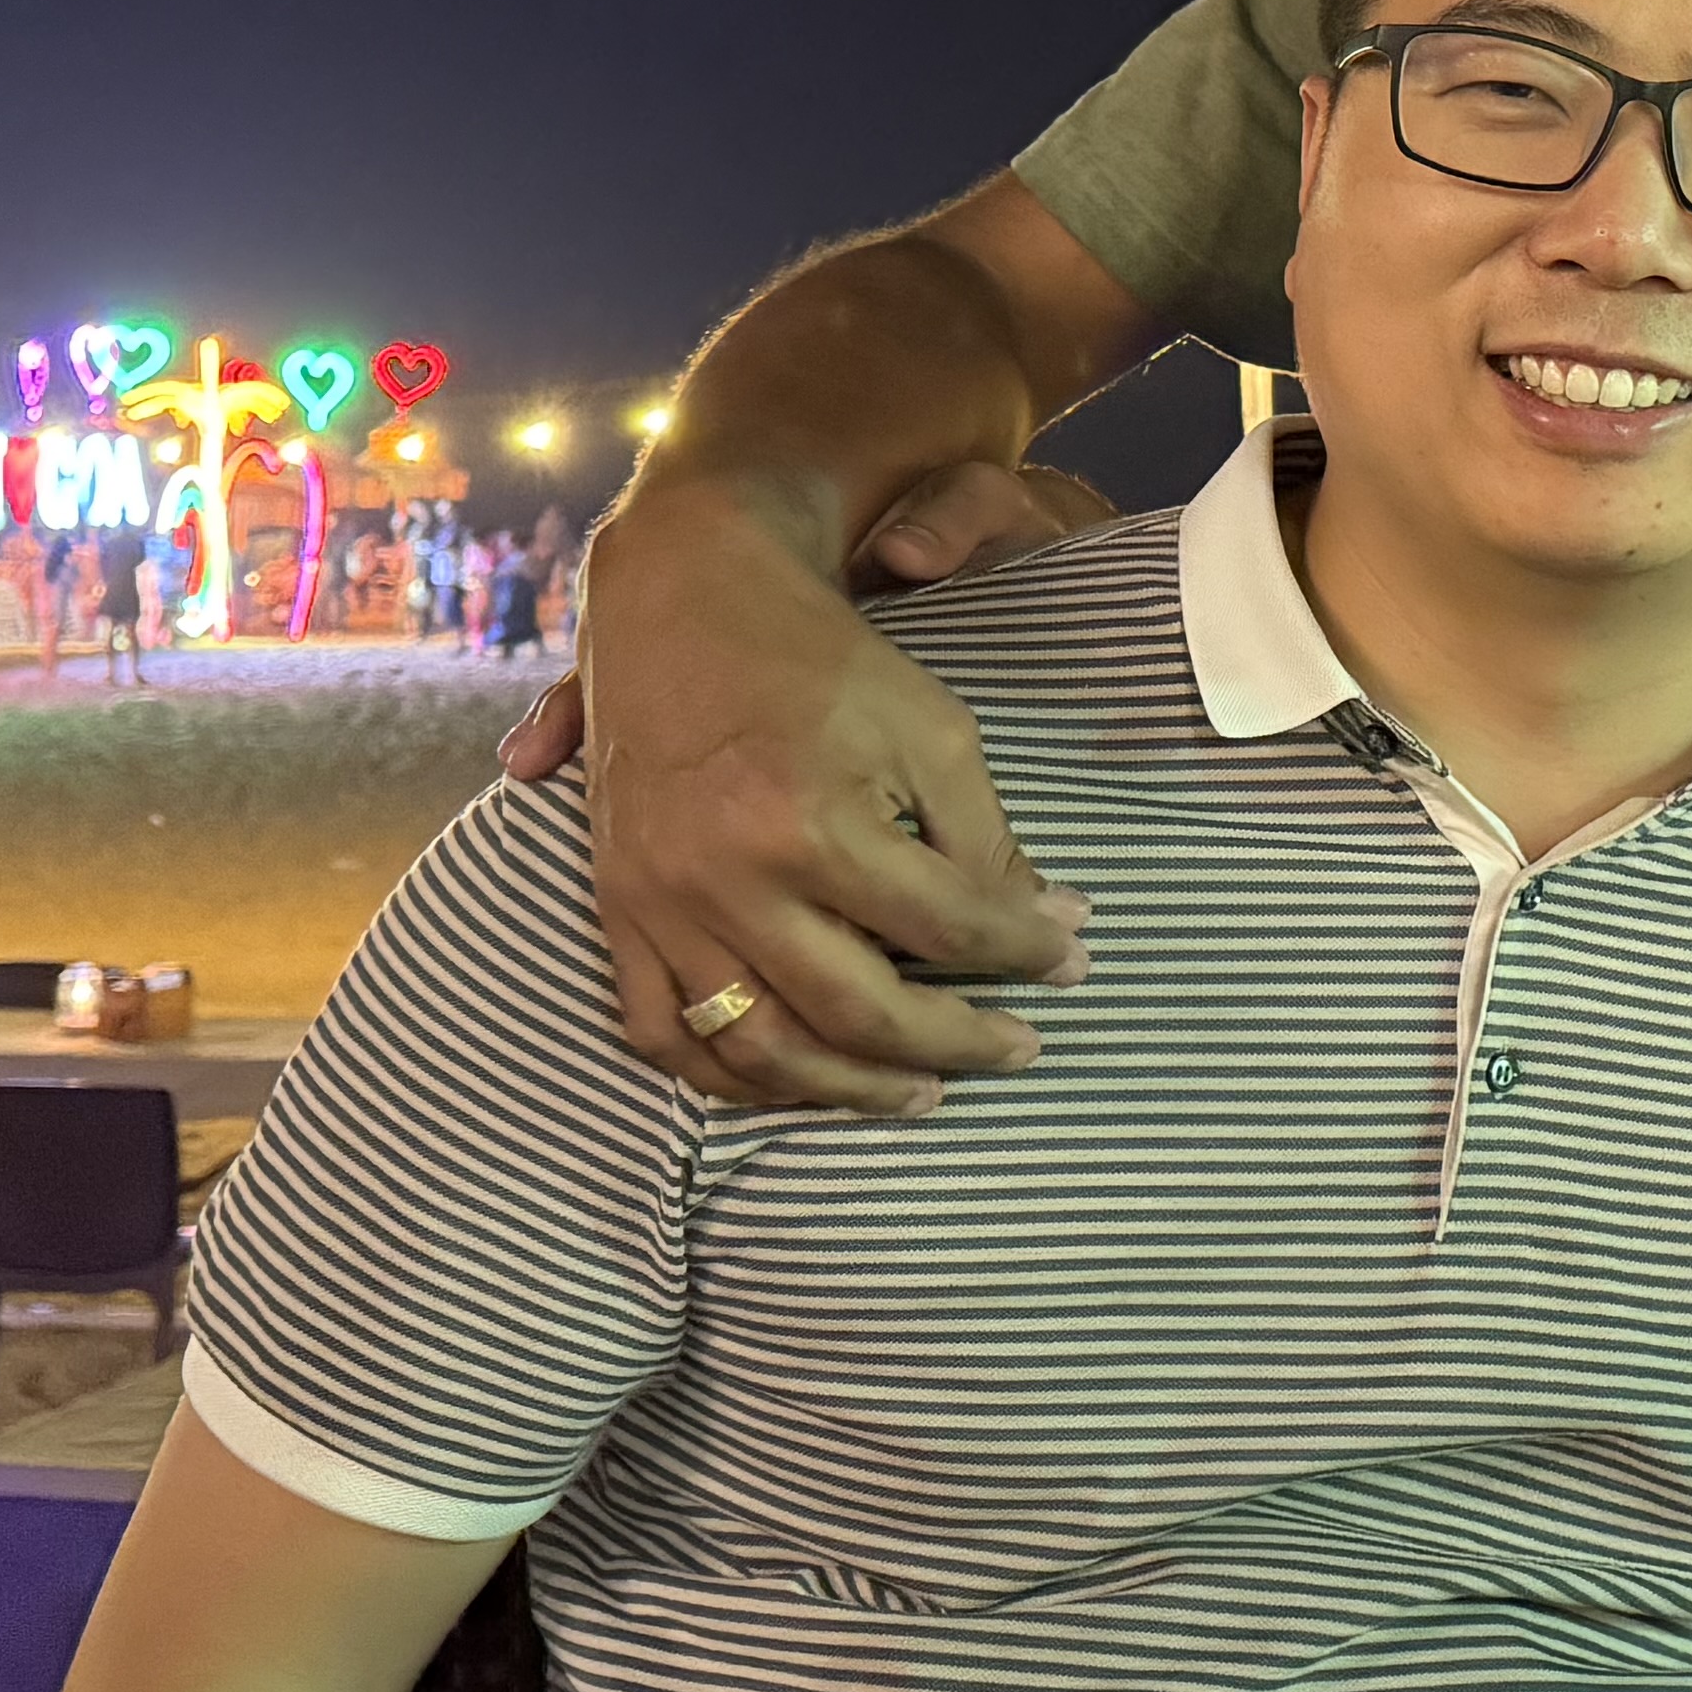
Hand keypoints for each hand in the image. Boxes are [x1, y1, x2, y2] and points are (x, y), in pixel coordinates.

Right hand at [537, 476, 1087, 1114]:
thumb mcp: (932, 728)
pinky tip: (796, 1077)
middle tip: (1015, 1049)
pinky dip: (729, 1077)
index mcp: (813, 824)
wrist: (682, 598)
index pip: (945, 927)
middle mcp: (728, 881)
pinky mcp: (619, 910)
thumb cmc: (822, 658)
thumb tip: (1045, 926)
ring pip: (756, 1050)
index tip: (1072, 960)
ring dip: (846, 1090)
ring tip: (917, 1092)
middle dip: (953, 1044)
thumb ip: (985, 839)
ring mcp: (662, 905)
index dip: (1023, 952)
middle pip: (856, 1012)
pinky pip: (660, 1032)